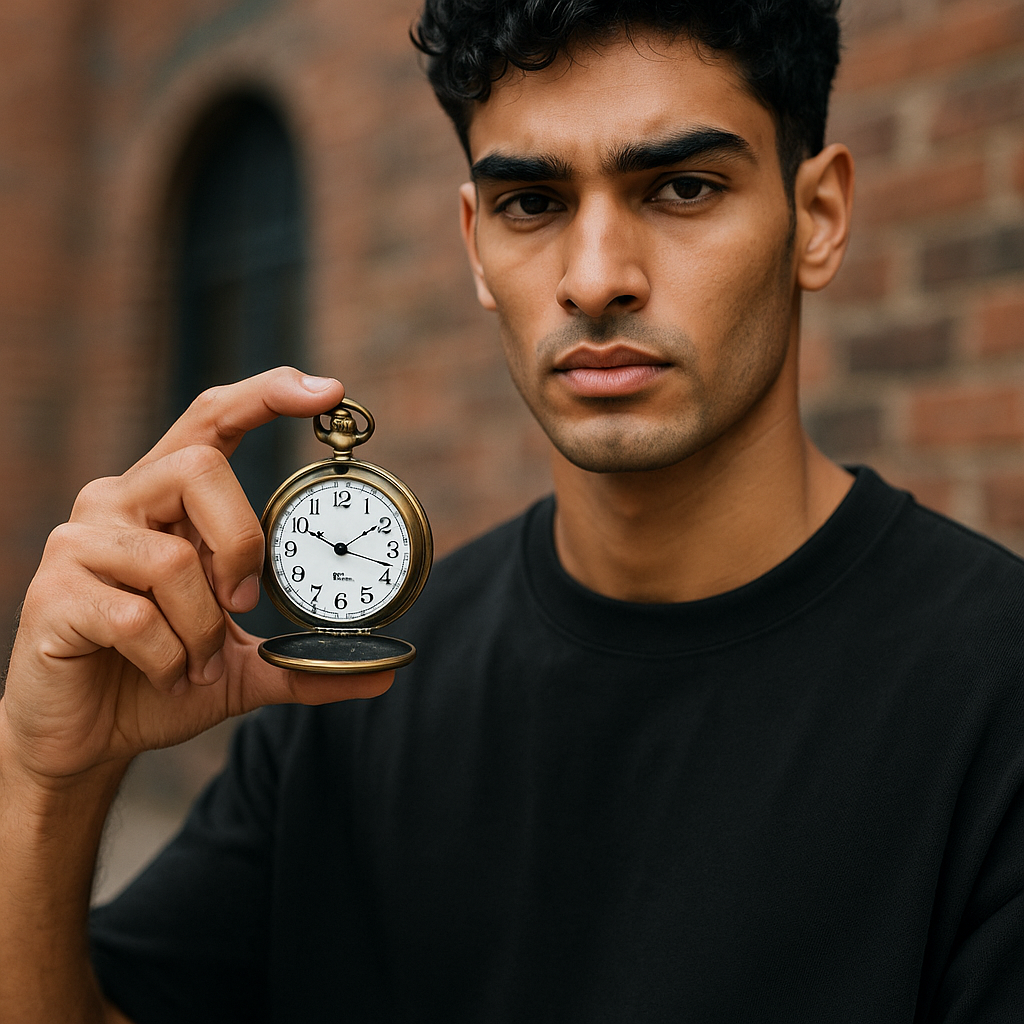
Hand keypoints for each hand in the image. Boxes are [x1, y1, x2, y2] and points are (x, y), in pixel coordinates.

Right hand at [0, 368, 394, 786]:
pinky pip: (136, 618)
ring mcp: (79, 544)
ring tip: (198, 664)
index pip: (211, 419)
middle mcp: (119, 502)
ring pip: (172, 559)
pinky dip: (169, 660)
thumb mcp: (245, 667)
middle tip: (245, 603)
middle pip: (199, 469)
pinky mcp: (53, 594)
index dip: (266, 395)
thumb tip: (386, 673)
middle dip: (241, 543)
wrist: (86, 738)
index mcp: (165, 500)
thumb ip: (305, 660)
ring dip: (204, 629)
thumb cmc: (163, 681)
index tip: (327, 392)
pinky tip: (165, 676)